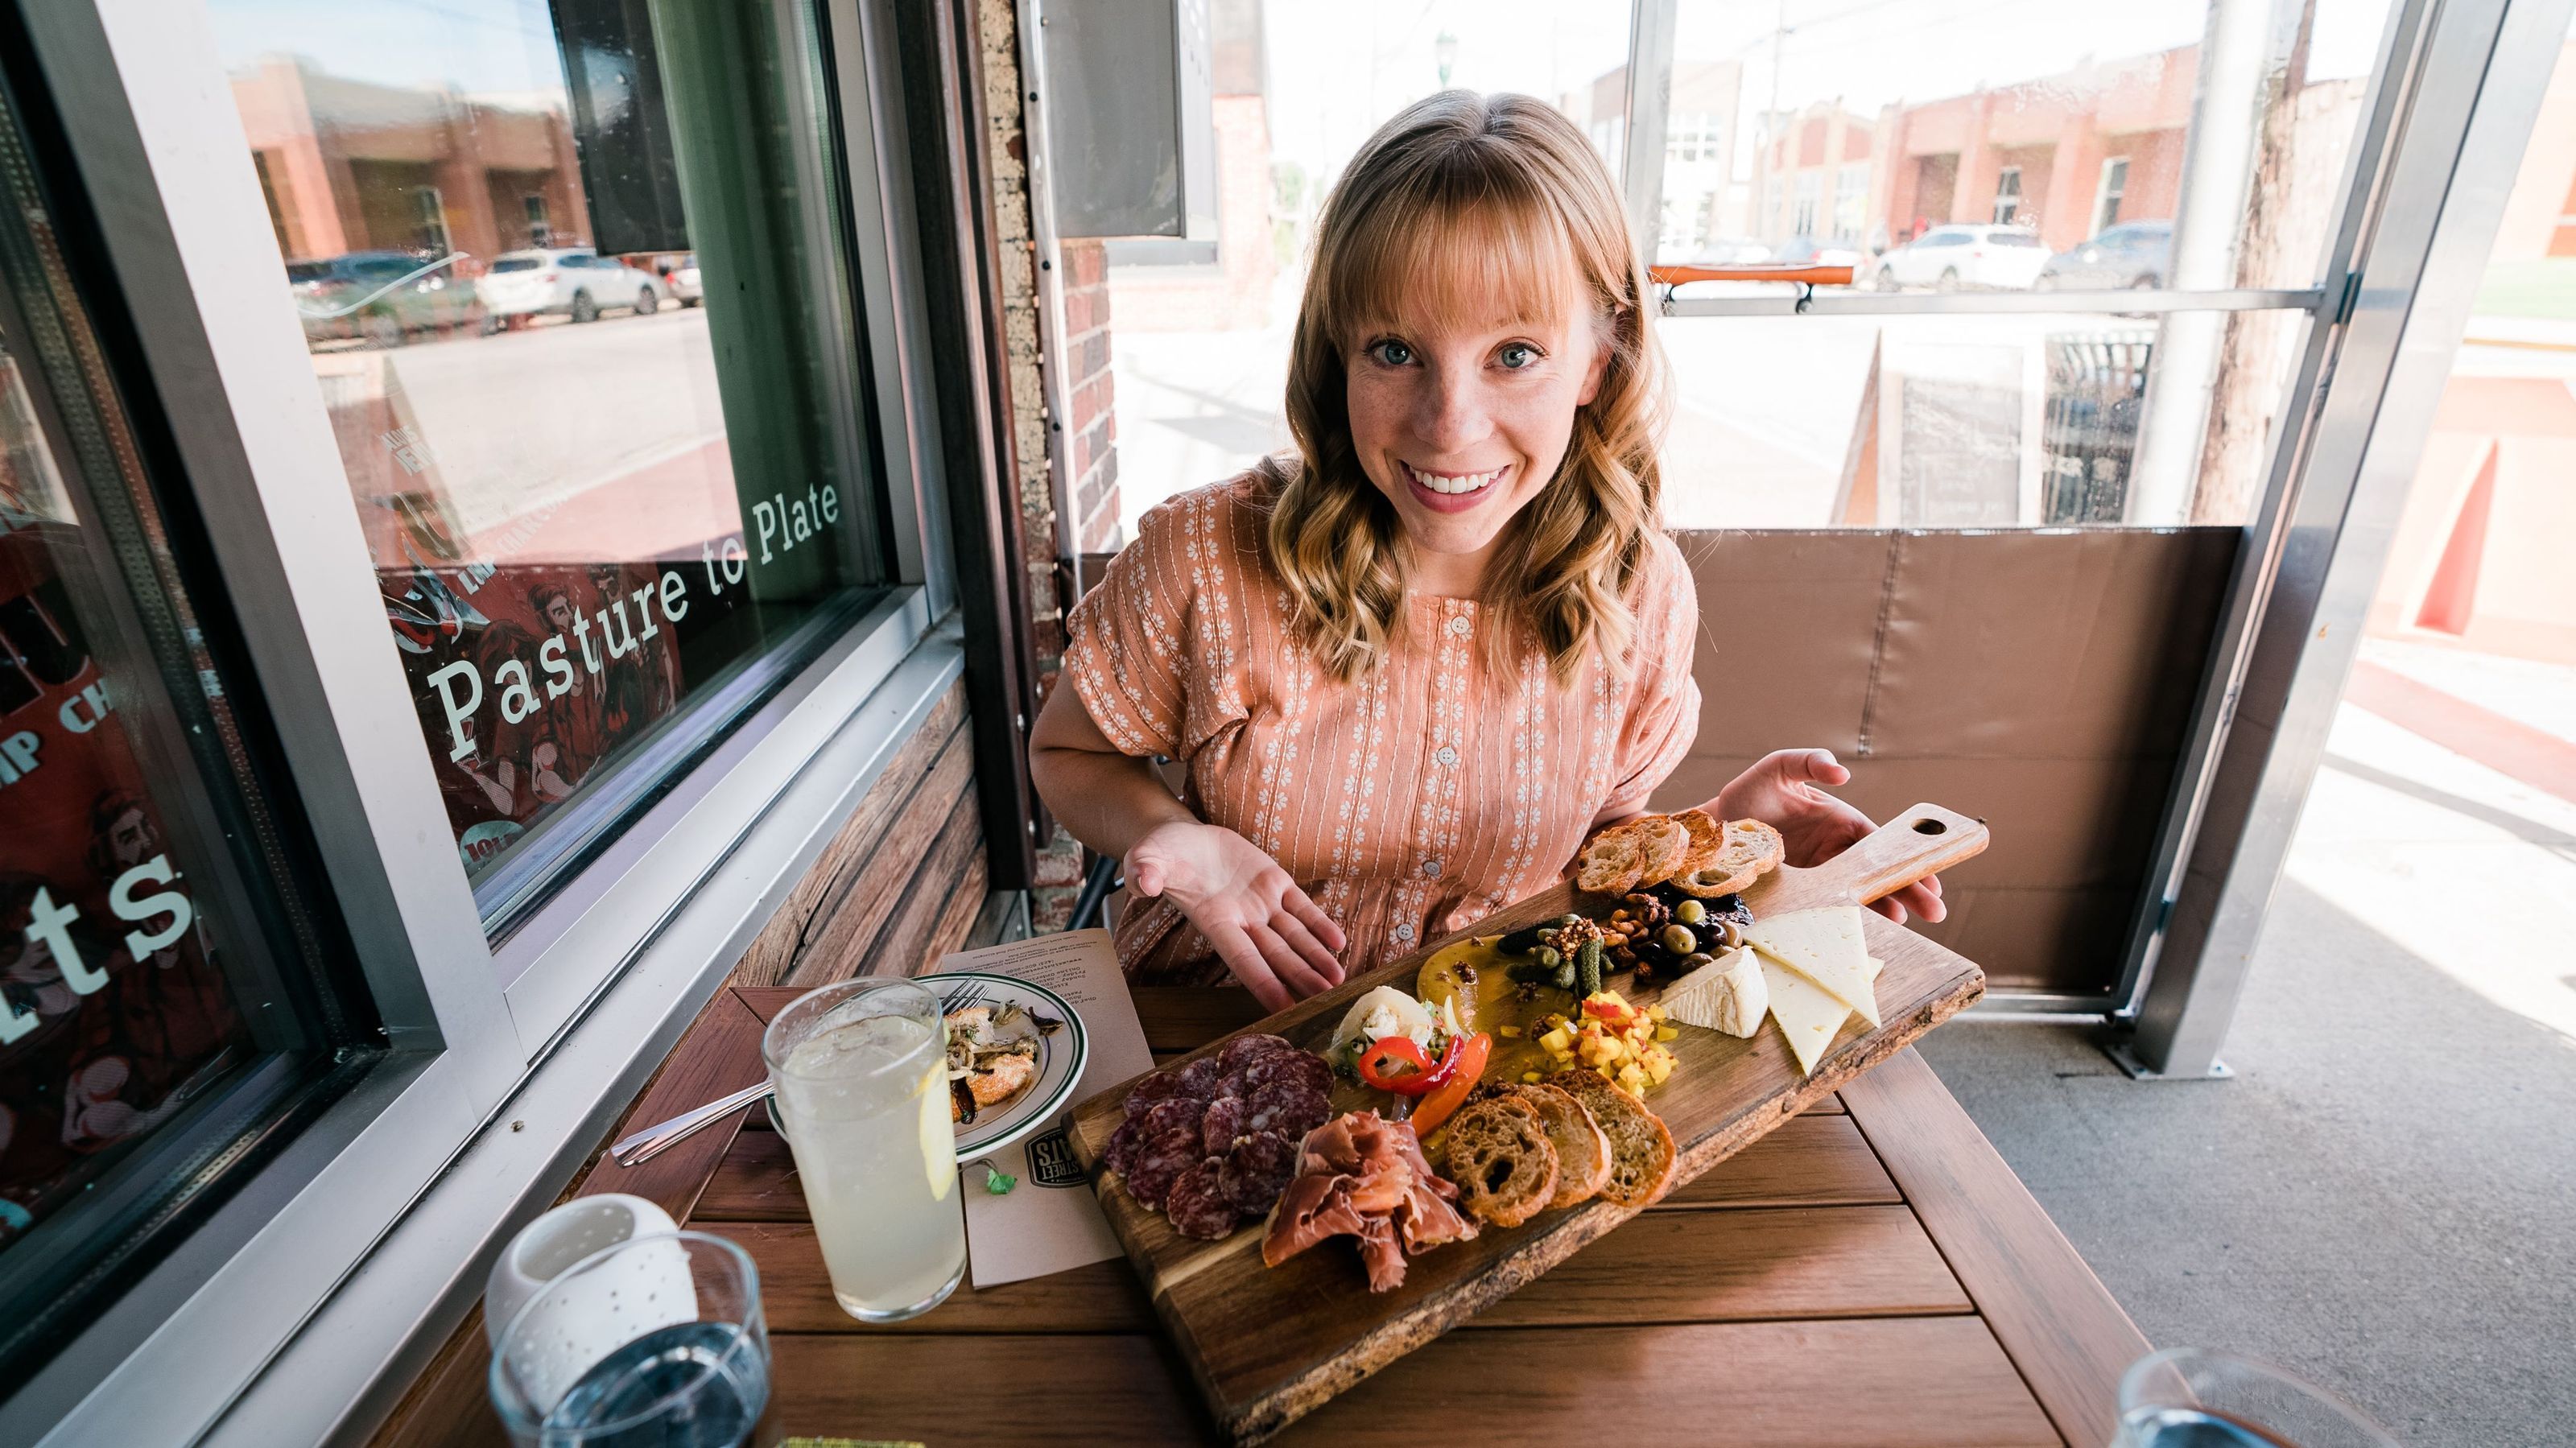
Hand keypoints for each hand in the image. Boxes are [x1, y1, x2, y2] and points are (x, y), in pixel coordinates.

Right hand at [1127, 821, 1348, 1012]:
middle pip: (1275, 954)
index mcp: (1212, 920)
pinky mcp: (1274, 882)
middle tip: (1326, 997)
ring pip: (1294, 936)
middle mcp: (1241, 919)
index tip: (1282, 1006)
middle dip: (1300, 976)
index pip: (1241, 958)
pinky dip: (1320, 924)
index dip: (1262, 981)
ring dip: (1316, 957)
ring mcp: (1260, 903)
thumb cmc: (1159, 856)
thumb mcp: (1145, 859)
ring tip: (1338, 979)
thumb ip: (1145, 872)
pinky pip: (1302, 907)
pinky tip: (1338, 942)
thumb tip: (1141, 882)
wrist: (1182, 840)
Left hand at [1712, 748, 1945, 924]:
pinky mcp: (1801, 890)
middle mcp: (1835, 848)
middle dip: (1908, 886)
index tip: (1929, 872)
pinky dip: (1851, 911)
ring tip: (1909, 921)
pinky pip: (1831, 901)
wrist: (1713, 829)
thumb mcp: (1779, 768)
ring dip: (1886, 903)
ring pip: (1861, 889)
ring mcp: (1820, 872)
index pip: (1879, 841)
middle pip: (1878, 869)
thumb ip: (1811, 762)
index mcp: (1839, 820)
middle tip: (1936, 910)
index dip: (1903, 855)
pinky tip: (1868, 923)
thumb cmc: (1750, 794)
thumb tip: (1843, 772)